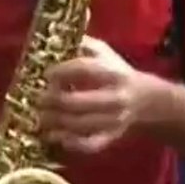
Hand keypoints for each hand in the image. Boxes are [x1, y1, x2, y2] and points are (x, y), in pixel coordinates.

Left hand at [39, 36, 148, 153]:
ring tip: (40, 117)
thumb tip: (55, 38)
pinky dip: (71, 143)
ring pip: (80, 125)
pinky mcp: (112, 138)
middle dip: (53, 101)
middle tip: (38, 98)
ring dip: (56, 122)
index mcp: (114, 73)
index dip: (62, 71)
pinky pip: (89, 145)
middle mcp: (116, 98)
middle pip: (79, 102)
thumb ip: (83, 45)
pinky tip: (55, 136)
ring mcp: (114, 120)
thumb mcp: (105, 53)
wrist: (146, 100)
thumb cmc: (118, 73)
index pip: (84, 69)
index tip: (46, 73)